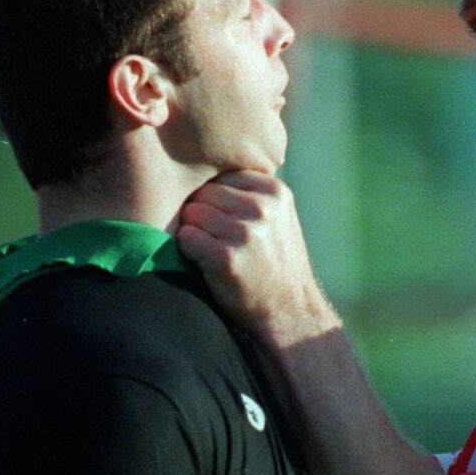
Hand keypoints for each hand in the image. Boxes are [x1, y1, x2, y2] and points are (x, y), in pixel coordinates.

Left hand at [178, 171, 339, 348]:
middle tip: (217, 239)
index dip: (217, 198)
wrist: (288, 312)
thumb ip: (251, 191)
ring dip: (195, 233)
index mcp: (275, 192)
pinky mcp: (226, 257)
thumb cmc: (274, 264)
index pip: (222, 174)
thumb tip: (203, 162)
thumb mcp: (277, 218)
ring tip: (215, 251)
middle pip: (204, 192)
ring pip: (192, 213)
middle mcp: (263, 208)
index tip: (227, 220)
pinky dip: (189, 251)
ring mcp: (245, 233)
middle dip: (203, 213)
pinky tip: (206, 263)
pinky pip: (186, 238)